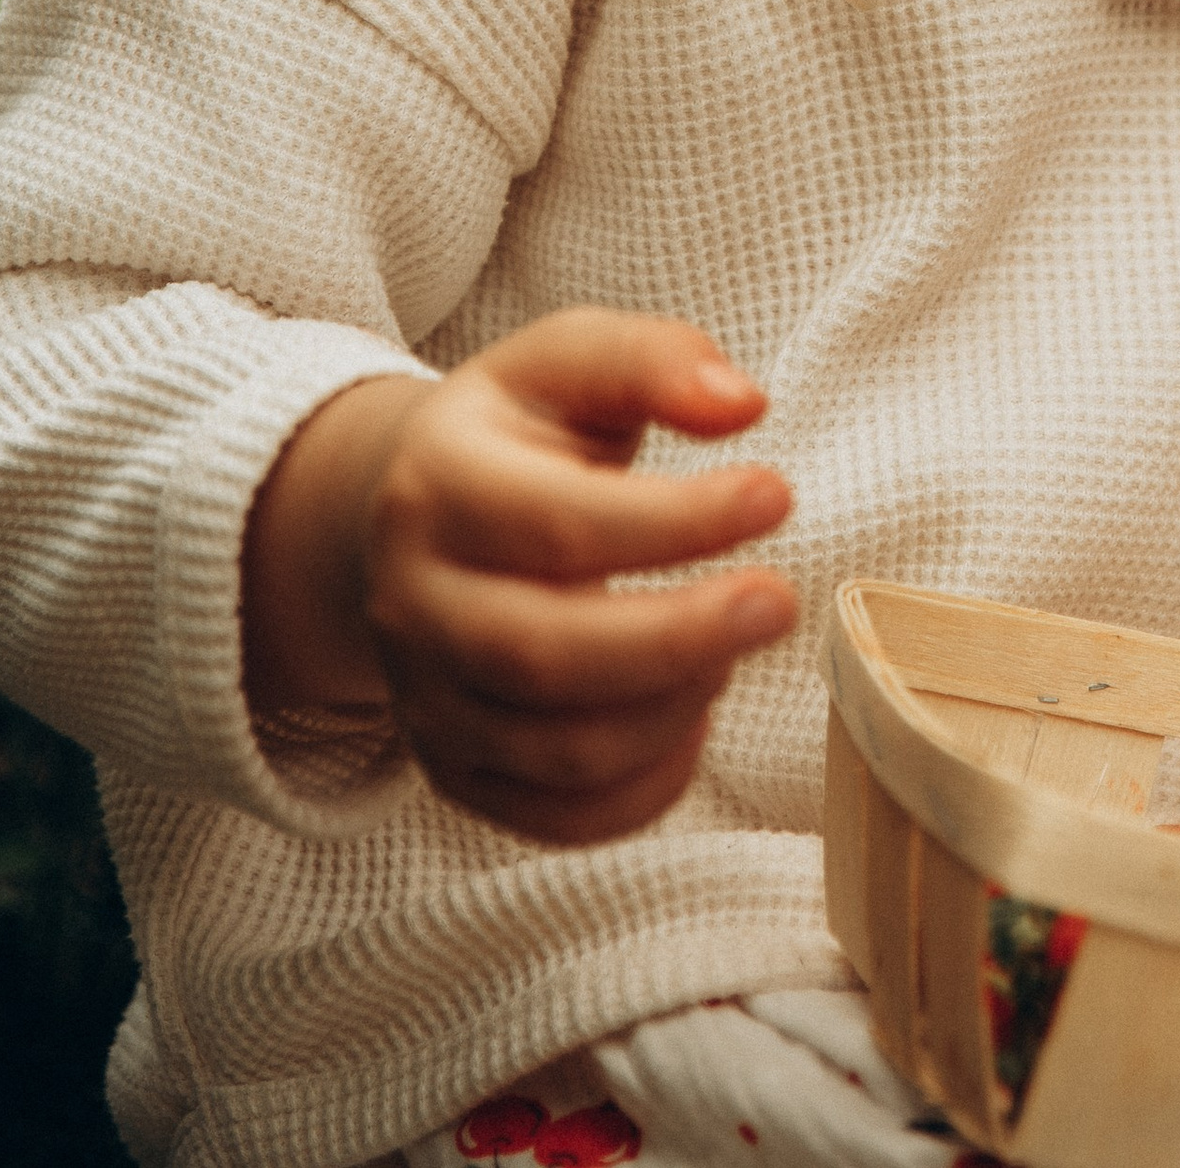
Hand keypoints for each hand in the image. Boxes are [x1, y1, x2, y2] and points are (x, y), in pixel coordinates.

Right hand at [241, 308, 798, 844]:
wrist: (399, 521)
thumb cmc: (511, 434)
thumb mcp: (566, 360)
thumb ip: (653, 361)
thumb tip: (742, 403)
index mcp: (436, 488)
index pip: (561, 524)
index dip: (680, 521)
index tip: (775, 494)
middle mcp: (413, 605)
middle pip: (548, 657)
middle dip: (684, 637)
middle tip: (780, 601)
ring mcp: (426, 702)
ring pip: (560, 750)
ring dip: (675, 705)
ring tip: (731, 640)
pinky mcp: (454, 771)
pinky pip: (557, 819)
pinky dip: (646, 785)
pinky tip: (694, 713)